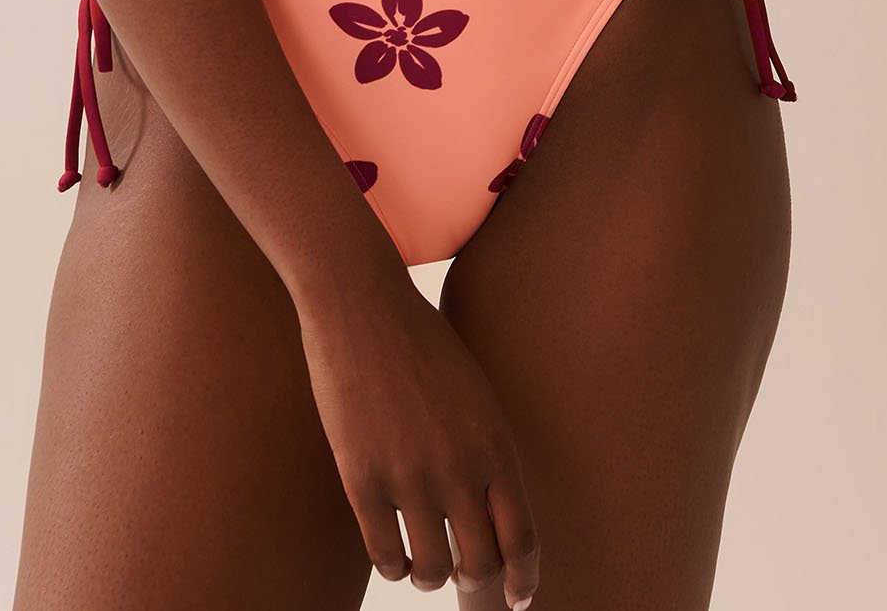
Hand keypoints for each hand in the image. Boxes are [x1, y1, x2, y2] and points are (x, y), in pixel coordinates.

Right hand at [297, 274, 539, 605]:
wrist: (362, 304)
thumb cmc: (420, 342)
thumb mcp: (475, 393)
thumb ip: (487, 450)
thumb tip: (493, 509)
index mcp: (496, 444)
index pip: (523, 538)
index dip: (523, 579)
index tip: (517, 600)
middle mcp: (461, 468)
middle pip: (481, 563)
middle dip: (475, 579)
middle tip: (461, 573)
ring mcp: (411, 477)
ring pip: (432, 570)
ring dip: (430, 577)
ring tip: (424, 567)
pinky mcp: (364, 479)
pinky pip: (385, 556)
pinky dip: (393, 566)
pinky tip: (392, 554)